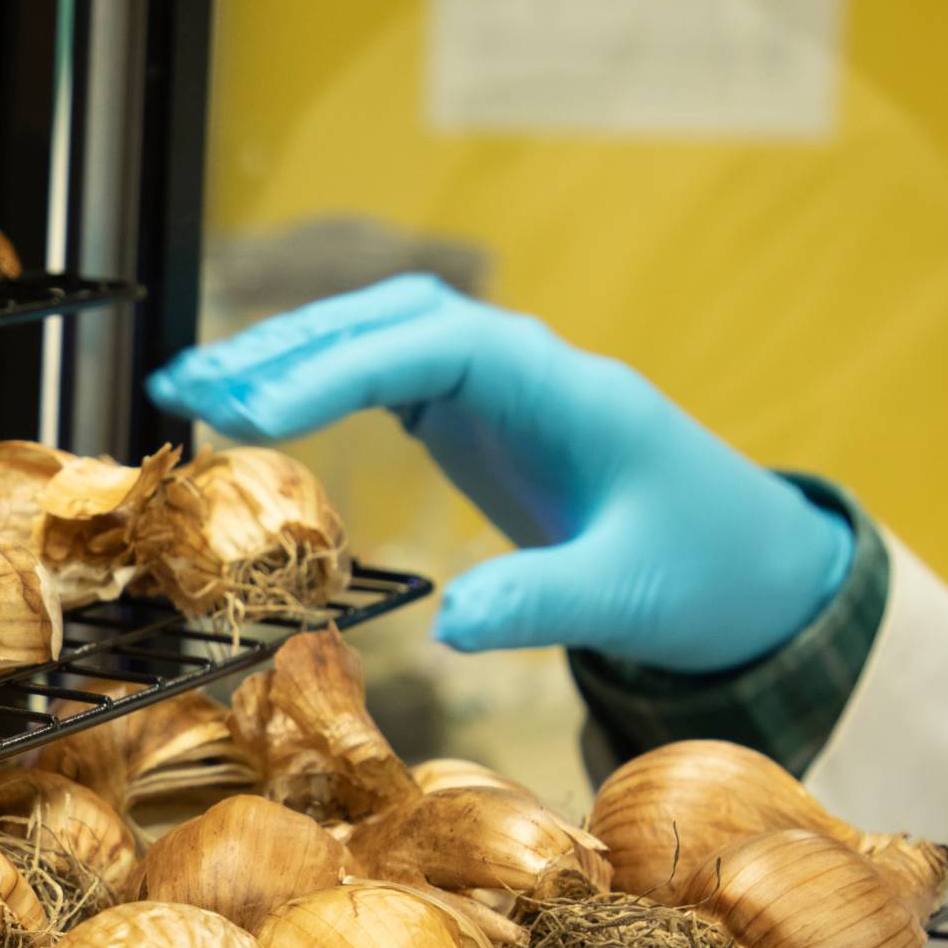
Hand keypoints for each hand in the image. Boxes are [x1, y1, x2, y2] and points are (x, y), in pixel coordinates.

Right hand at [146, 275, 853, 672]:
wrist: (755, 570)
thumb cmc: (702, 571)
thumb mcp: (625, 595)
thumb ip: (540, 603)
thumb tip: (447, 628)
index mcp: (563, 390)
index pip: (436, 344)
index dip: (342, 365)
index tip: (259, 408)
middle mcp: (524, 368)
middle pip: (391, 319)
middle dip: (290, 344)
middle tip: (192, 385)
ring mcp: (499, 387)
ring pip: (380, 337)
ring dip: (290, 353)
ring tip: (193, 386)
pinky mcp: (479, 417)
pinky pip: (387, 375)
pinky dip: (318, 382)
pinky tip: (255, 408)